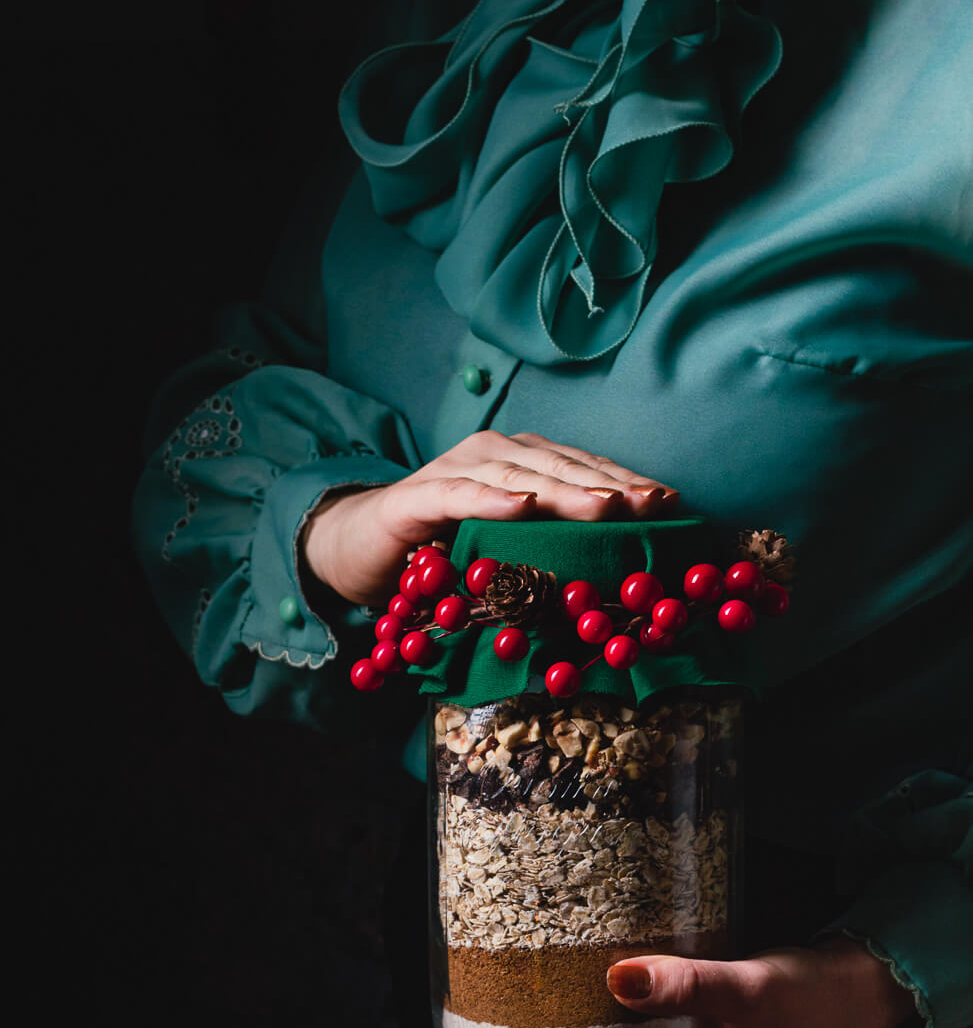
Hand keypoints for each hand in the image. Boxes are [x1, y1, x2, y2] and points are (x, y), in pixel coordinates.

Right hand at [300, 430, 679, 607]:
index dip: (625, 482)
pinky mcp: (417, 497)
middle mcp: (492, 454)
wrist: (358, 549)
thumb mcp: (506, 549)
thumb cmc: (442, 553)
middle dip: (608, 485)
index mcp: (521, 463)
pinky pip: (460, 495)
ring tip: (604, 505)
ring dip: (564, 490)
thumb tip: (621, 572)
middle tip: (650, 504)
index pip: (581, 469)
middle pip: (560, 468)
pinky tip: (521, 507)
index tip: (669, 503)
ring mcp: (453, 471)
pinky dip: (490, 499)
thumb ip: (550, 546)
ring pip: (519, 476)